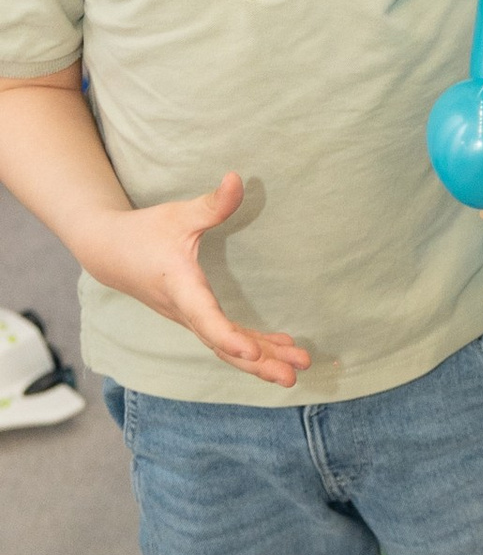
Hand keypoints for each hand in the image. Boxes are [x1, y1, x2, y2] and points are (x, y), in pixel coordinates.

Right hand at [83, 173, 310, 388]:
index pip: (205, 318)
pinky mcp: (195, 316)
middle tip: (291, 376)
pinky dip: (253, 346)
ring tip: (299, 368)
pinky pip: (226, 338)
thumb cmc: (145, 232)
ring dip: (262, 359)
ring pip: (227, 347)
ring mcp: (190, 318)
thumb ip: (212, 204)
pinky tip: (281, 348)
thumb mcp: (178, 214)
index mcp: (181, 288)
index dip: (227, 336)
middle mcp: (186, 311)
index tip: (252, 353)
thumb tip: (238, 178)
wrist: (112, 253)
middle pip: (223, 345)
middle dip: (258, 363)